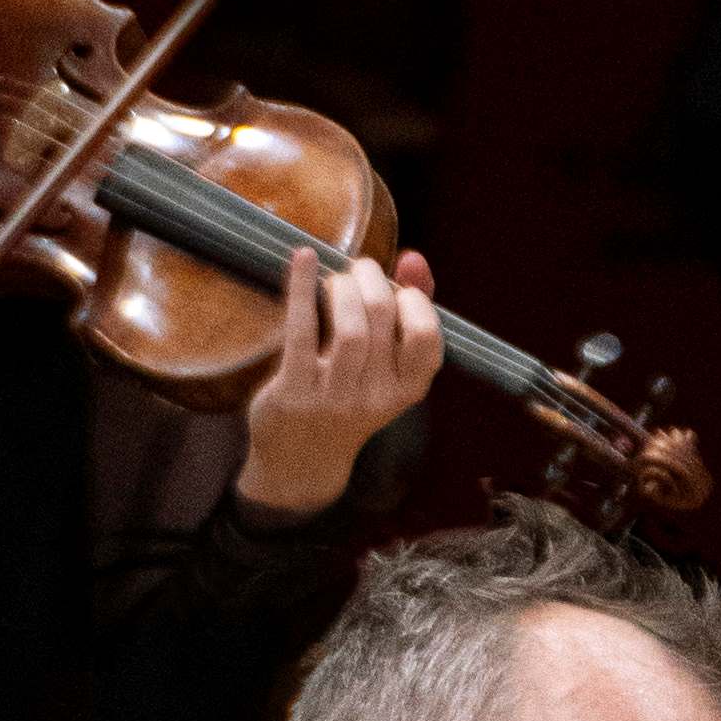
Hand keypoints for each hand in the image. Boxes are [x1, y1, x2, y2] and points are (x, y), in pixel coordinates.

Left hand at [236, 243, 443, 513]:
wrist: (301, 462)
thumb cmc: (349, 399)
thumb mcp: (386, 367)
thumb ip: (407, 312)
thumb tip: (413, 258)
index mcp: (406, 391)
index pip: (426, 338)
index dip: (414, 300)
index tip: (397, 287)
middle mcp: (375, 398)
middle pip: (383, 318)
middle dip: (371, 278)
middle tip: (359, 269)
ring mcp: (334, 399)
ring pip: (349, 328)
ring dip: (342, 286)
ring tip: (336, 281)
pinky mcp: (294, 393)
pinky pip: (301, 331)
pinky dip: (301, 286)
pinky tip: (303, 258)